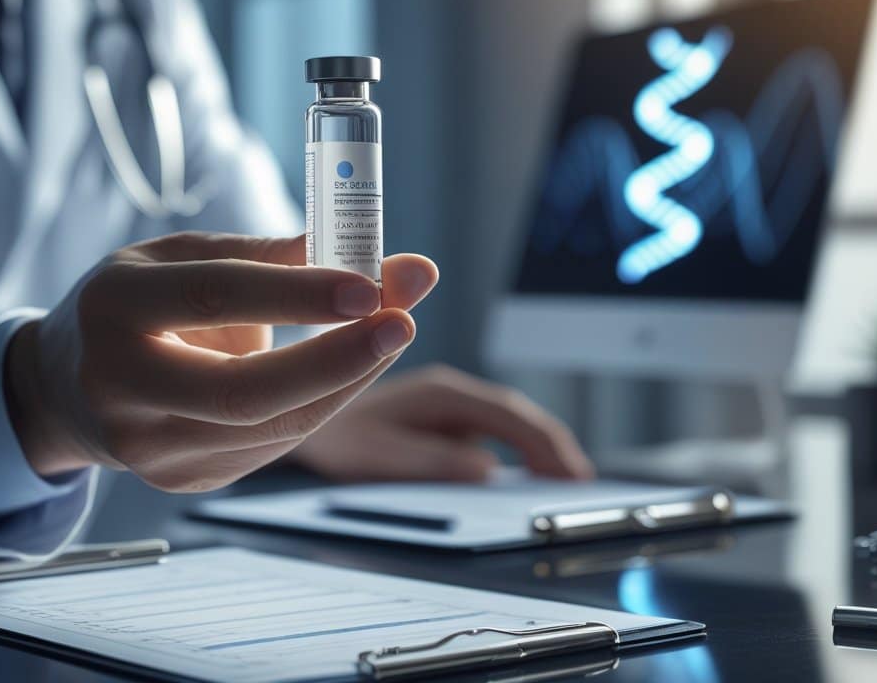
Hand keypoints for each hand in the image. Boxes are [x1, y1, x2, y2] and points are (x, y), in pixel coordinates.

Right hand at [3, 232, 438, 491]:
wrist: (66, 389)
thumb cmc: (135, 305)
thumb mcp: (180, 257)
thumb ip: (271, 256)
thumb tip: (378, 259)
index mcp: (113, 307)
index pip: (213, 299)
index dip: (297, 295)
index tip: (371, 285)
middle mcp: (121, 387)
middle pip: (243, 392)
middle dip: (337, 361)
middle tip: (403, 322)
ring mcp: (148, 448)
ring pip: (271, 428)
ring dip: (345, 383)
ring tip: (388, 335)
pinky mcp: (181, 482)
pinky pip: (272, 446)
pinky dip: (320, 406)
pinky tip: (344, 371)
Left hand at [288, 364, 594, 481]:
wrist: (297, 417)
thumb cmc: (336, 439)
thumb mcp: (379, 457)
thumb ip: (430, 460)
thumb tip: (484, 469)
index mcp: (438, 393)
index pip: (507, 414)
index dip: (544, 443)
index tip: (569, 474)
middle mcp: (447, 392)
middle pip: (514, 416)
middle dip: (550, 446)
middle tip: (579, 484)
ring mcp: (445, 404)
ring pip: (505, 421)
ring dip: (537, 447)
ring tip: (565, 483)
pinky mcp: (441, 418)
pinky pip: (489, 431)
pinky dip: (515, 450)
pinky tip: (527, 474)